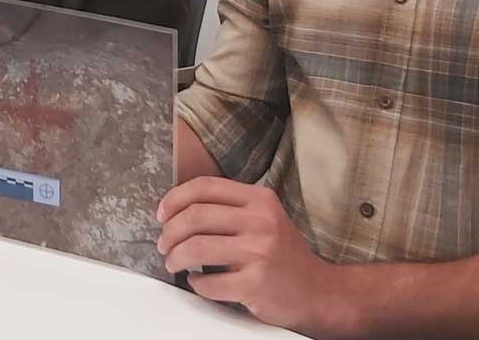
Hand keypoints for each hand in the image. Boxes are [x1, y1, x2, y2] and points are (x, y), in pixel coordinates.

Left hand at [156, 176, 340, 334]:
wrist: (317, 291)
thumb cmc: (282, 253)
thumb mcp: (263, 217)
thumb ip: (228, 207)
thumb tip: (176, 207)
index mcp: (260, 199)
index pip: (205, 187)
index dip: (174, 198)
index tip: (161, 214)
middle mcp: (261, 222)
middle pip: (195, 216)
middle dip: (169, 232)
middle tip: (163, 245)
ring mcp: (260, 253)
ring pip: (196, 248)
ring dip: (175, 257)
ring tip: (173, 263)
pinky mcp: (256, 284)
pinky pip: (209, 283)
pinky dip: (195, 283)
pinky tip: (197, 281)